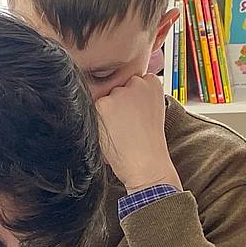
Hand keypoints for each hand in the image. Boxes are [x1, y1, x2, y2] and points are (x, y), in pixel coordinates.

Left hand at [95, 73, 181, 193]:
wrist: (147, 164)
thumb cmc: (149, 143)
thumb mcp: (151, 111)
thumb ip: (139, 97)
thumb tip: (118, 92)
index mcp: (152, 82)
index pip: (133, 81)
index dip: (131, 101)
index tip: (136, 115)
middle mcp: (136, 83)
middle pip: (116, 89)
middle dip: (118, 106)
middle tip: (128, 126)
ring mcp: (119, 93)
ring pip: (104, 100)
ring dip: (107, 115)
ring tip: (120, 132)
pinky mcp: (102, 105)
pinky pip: (93, 111)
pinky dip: (98, 124)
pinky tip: (112, 134)